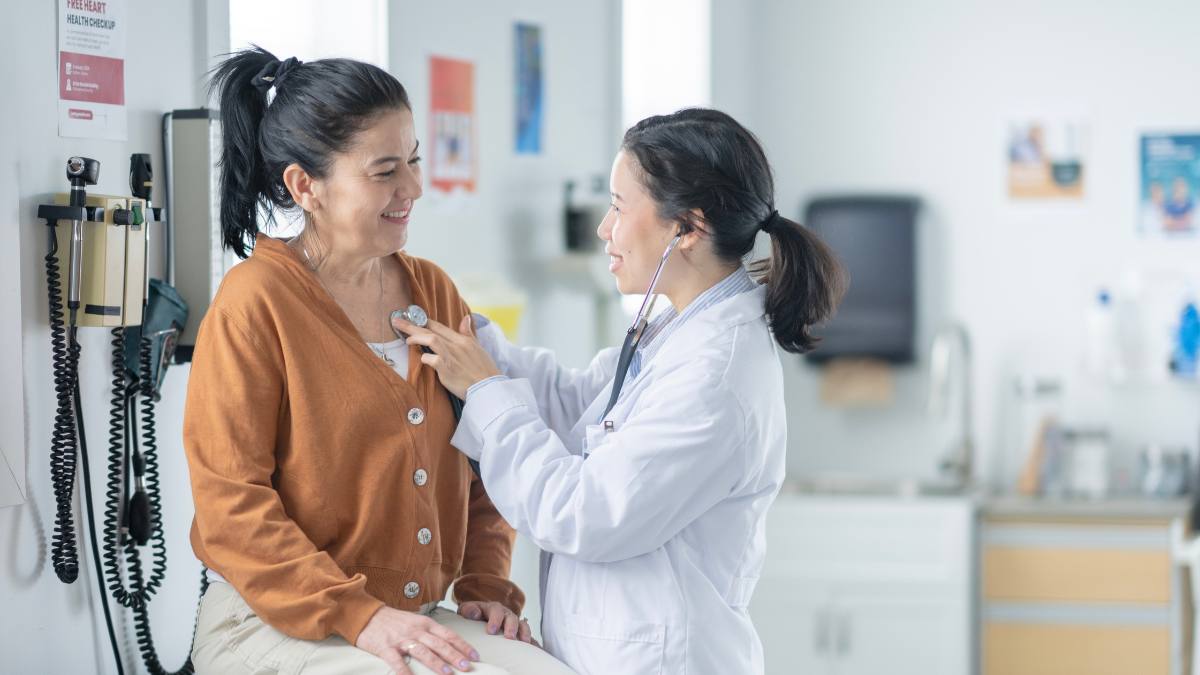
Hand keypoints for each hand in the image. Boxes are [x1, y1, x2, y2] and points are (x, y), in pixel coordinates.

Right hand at [356, 606, 478, 673]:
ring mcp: (401, 639)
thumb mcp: (415, 621)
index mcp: (425, 623)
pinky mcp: (386, 648)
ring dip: (437, 663)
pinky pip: (397, 662)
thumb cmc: (393, 620)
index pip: (449, 635)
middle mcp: (416, 630)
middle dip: (455, 656)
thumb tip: (448, 644)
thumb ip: (430, 631)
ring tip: (448, 673)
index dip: (463, 645)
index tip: (475, 656)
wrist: (367, 615)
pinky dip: (405, 672)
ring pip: (423, 651)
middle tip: (468, 667)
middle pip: (440, 644)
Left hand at [392, 315, 500, 398]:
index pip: (440, 327)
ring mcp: (450, 356)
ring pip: (430, 340)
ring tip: (406, 339)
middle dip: (412, 325)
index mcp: (463, 340)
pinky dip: (424, 358)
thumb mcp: (478, 347)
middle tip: (396, 321)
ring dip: (416, 338)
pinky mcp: (446, 369)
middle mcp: (456, 345)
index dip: (424, 321)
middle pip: (431, 331)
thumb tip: (465, 318)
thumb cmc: (484, 369)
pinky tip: (421, 359)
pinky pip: (430, 359)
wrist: (489, 387)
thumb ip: (468, 333)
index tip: (411, 318)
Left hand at [458, 601, 536, 645]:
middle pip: (512, 618)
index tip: (491, 631)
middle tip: (509, 637)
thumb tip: (476, 614)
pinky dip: (533, 641)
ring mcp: (514, 623)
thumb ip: (469, 609)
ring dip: (525, 633)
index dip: (495, 620)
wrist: (478, 615)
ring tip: (525, 642)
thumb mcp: (466, 610)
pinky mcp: (518, 632)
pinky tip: (536, 649)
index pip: (496, 611)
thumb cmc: (472, 614)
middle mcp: (506, 614)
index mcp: (493, 608)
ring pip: (523, 625)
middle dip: (511, 627)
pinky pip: (528, 635)